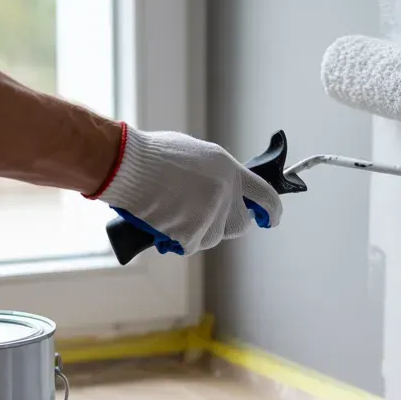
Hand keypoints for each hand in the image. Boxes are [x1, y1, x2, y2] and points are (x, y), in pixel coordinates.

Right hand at [88, 124, 282, 255]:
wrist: (127, 164)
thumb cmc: (154, 155)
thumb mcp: (197, 154)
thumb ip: (217, 173)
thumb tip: (226, 190)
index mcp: (230, 170)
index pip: (266, 196)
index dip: (272, 211)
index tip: (271, 220)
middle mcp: (226, 193)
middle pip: (240, 224)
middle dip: (225, 225)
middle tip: (203, 218)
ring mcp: (210, 214)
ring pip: (213, 237)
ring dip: (196, 232)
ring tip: (172, 212)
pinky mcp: (191, 232)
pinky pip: (190, 246)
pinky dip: (178, 240)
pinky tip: (164, 223)